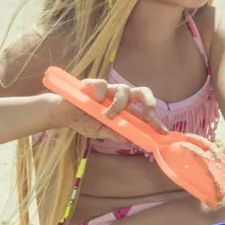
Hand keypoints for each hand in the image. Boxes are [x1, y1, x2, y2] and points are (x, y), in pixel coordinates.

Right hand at [44, 79, 166, 142]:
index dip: (155, 121)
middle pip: (142, 92)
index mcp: (124, 108)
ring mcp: (107, 90)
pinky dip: (101, 93)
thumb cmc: (84, 121)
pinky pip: (102, 85)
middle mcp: (119, 97)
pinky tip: (95, 101)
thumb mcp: (100, 132)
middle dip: (149, 102)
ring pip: (124, 89)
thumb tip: (130, 140)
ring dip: (119, 104)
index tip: (162, 132)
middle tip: (147, 115)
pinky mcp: (92, 85)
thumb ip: (114, 134)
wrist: (62, 114)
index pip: (144, 112)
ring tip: (109, 115)